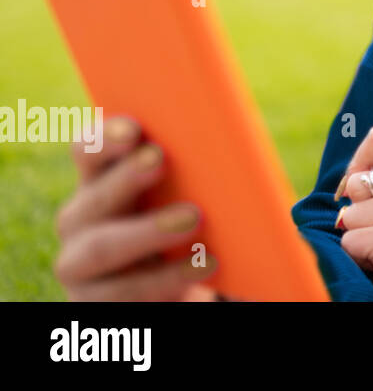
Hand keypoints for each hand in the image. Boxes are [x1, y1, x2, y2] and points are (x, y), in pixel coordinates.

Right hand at [53, 115, 218, 299]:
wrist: (175, 284)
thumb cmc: (184, 226)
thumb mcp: (184, 194)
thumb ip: (194, 169)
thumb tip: (236, 148)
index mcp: (100, 182)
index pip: (88, 151)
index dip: (105, 138)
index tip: (133, 129)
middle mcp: (81, 219)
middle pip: (94, 198)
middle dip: (126, 178)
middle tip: (160, 160)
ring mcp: (78, 265)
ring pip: (101, 248)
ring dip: (148, 231)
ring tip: (195, 218)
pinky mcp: (94, 303)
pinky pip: (124, 292)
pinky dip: (166, 278)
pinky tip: (205, 265)